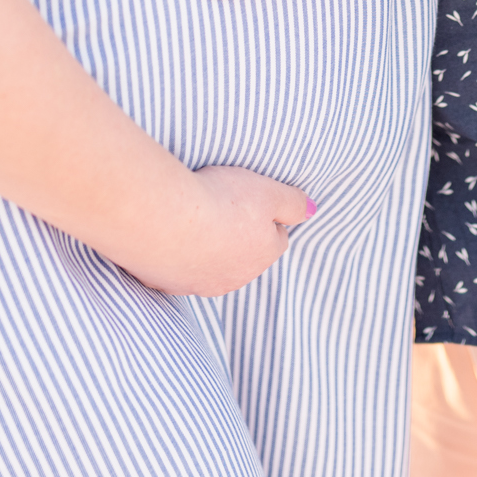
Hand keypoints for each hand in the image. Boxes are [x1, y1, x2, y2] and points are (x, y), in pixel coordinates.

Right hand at [155, 163, 315, 297]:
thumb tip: (312, 210)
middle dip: (235, 233)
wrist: (164, 219)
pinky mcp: (167, 285)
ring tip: (191, 217)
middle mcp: (235, 279)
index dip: (263, 214)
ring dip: (205, 246)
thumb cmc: (220, 201)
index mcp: (263, 256)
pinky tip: (168, 232)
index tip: (246, 198)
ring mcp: (199, 285)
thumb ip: (294, 202)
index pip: (276, 237)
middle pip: (243, 254)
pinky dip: (176, 253)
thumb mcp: (269, 191)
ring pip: (210, 265)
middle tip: (219, 204)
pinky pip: (178, 269)